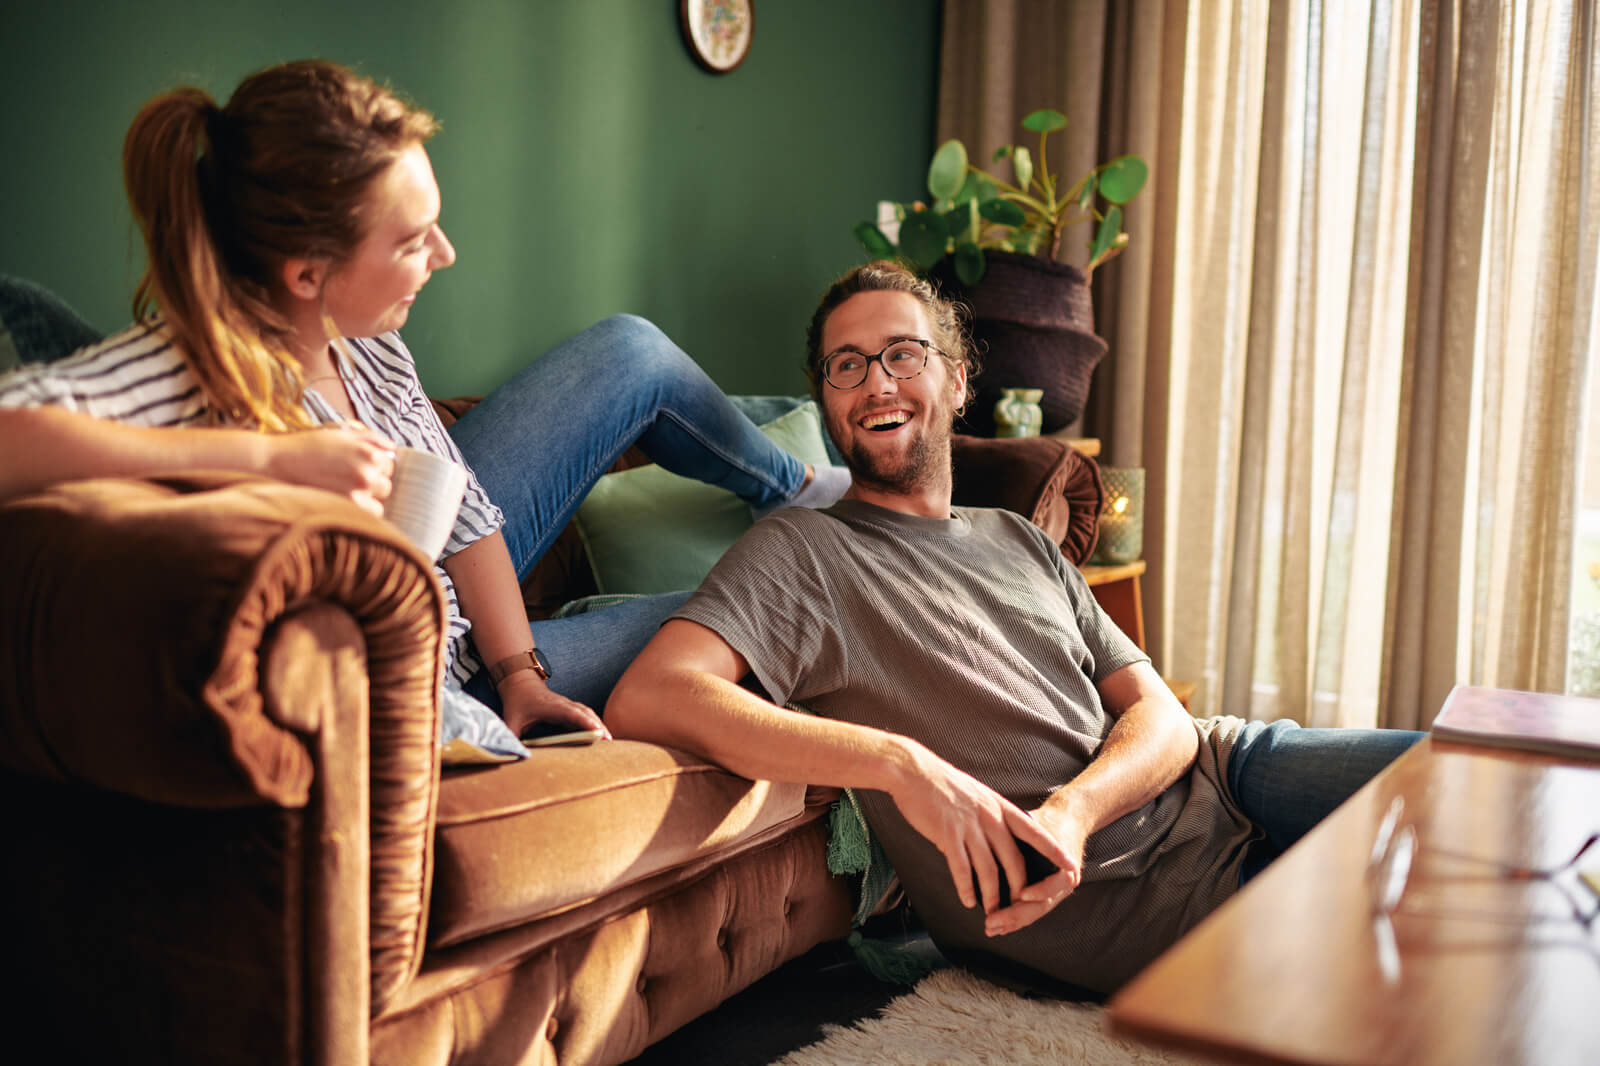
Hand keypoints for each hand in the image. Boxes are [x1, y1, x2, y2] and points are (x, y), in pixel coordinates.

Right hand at [266, 425, 395, 515]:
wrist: (276, 462)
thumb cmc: (308, 445)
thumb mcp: (342, 433)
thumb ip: (372, 439)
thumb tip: (393, 448)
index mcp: (369, 453)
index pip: (390, 465)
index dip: (376, 466)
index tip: (360, 466)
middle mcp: (366, 474)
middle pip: (386, 485)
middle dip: (373, 483)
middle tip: (349, 479)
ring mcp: (356, 494)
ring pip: (379, 503)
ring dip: (367, 499)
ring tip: (345, 491)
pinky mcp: (344, 509)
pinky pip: (368, 516)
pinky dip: (360, 512)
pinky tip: (343, 502)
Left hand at [497, 671, 610, 741]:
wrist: (520, 683)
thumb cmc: (517, 702)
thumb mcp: (511, 720)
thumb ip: (511, 736)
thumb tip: (512, 752)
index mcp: (551, 707)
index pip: (572, 713)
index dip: (584, 722)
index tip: (596, 731)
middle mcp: (563, 704)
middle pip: (585, 713)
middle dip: (597, 725)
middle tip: (609, 741)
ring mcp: (568, 705)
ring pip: (587, 713)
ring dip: (599, 724)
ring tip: (609, 740)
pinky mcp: (569, 709)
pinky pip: (585, 715)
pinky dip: (594, 723)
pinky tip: (601, 734)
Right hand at [887, 742, 1074, 917]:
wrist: (914, 771)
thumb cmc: (943, 783)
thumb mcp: (977, 793)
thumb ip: (991, 813)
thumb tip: (1000, 831)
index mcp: (999, 806)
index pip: (1034, 832)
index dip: (1053, 851)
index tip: (1070, 867)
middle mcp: (989, 817)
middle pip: (1013, 859)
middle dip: (1020, 887)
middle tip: (1021, 906)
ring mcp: (969, 826)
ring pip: (988, 870)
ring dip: (991, 895)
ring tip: (992, 912)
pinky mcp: (947, 834)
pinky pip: (961, 868)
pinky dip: (966, 887)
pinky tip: (967, 901)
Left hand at [981, 798, 1088, 937]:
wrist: (1066, 821)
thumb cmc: (1048, 820)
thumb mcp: (1038, 824)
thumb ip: (1025, 832)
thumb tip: (995, 838)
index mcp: (1066, 866)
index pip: (1054, 886)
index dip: (1039, 891)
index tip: (1021, 895)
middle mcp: (1064, 882)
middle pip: (1042, 905)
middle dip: (1016, 916)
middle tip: (991, 922)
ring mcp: (1057, 891)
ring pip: (1036, 912)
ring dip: (1013, 922)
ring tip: (991, 928)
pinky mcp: (1048, 894)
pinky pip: (1033, 909)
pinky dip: (1016, 918)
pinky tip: (999, 926)